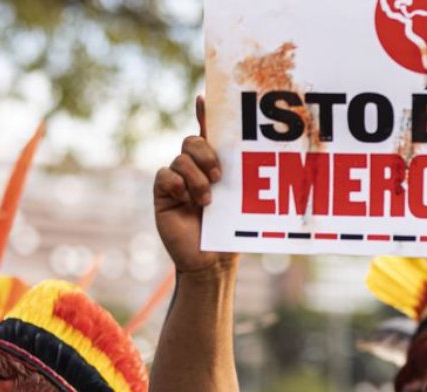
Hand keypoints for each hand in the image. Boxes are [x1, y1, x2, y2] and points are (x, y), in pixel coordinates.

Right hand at [154, 96, 237, 273]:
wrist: (213, 259)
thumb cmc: (232, 230)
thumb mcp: (243, 199)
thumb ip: (242, 176)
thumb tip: (263, 156)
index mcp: (216, 164)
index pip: (210, 132)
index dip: (205, 112)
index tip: (203, 97)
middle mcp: (195, 168)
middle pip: (193, 140)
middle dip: (206, 153)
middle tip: (219, 176)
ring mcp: (178, 179)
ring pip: (181, 158)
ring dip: (196, 178)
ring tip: (207, 201)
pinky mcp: (163, 193)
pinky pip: (164, 175)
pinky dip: (176, 184)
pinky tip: (185, 198)